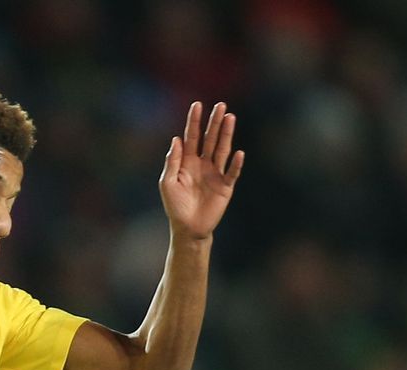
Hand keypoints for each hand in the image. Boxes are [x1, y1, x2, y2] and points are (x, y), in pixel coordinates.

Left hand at [160, 101, 243, 240]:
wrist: (188, 228)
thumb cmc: (175, 206)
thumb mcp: (168, 183)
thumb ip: (173, 162)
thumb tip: (176, 139)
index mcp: (188, 162)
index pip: (192, 137)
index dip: (194, 121)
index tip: (197, 105)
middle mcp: (203, 164)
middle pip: (210, 139)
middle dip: (215, 122)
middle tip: (221, 106)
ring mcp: (215, 174)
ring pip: (222, 150)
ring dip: (226, 134)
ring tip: (231, 118)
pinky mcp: (225, 187)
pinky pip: (232, 173)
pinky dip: (235, 164)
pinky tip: (239, 153)